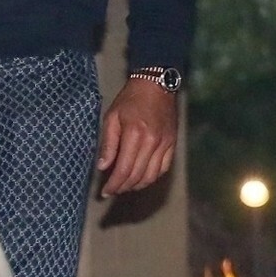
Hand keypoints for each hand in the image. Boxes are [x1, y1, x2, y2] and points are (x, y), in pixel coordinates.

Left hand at [97, 76, 178, 196]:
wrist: (156, 85)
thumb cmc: (130, 99)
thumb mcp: (112, 117)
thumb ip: (108, 144)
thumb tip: (102, 167)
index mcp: (135, 134)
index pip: (123, 169)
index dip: (113, 184)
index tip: (105, 192)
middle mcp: (152, 142)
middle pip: (137, 176)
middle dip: (122, 187)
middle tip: (112, 190)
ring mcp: (165, 144)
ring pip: (151, 176)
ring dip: (137, 185)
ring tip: (125, 186)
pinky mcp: (172, 144)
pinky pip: (163, 169)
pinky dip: (151, 178)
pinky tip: (141, 178)